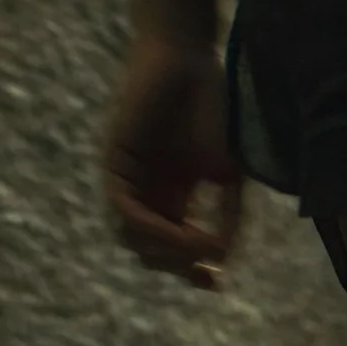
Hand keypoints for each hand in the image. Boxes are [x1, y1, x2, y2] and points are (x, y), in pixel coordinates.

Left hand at [105, 39, 242, 291]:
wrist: (190, 62)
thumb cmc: (215, 109)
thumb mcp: (230, 174)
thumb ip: (227, 216)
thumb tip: (222, 260)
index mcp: (174, 197)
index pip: (173, 249)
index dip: (192, 271)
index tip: (217, 283)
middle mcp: (148, 193)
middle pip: (149, 251)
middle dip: (178, 267)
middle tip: (206, 273)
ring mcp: (130, 180)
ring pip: (131, 238)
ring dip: (165, 252)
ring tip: (197, 247)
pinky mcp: (116, 164)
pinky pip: (124, 210)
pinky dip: (151, 227)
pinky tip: (180, 229)